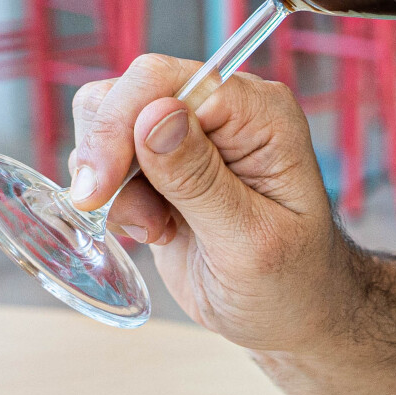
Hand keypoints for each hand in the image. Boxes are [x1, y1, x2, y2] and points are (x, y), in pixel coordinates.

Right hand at [66, 55, 357, 354]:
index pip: (170, 81)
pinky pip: (111, 159)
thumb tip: (154, 116)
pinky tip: (152, 232)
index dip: (123, 122)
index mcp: (261, 114)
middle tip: (104, 207)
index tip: (102, 185)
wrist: (293, 313)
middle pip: (131, 91)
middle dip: (106, 150)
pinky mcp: (165, 165)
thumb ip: (199, 179)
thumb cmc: (291, 281)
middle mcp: (226, 112)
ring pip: (110, 121)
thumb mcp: (249, 241)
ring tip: (152, 229)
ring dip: (113, 181)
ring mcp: (194, 135)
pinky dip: (115, 198)